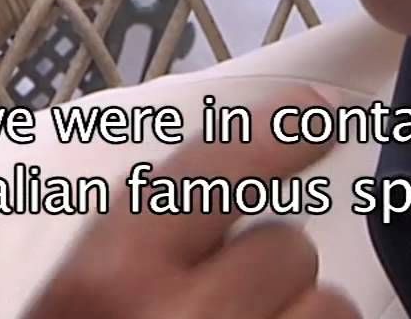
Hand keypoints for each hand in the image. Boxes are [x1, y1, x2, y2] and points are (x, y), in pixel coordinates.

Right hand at [22, 86, 359, 318]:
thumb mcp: (81, 298)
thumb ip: (143, 234)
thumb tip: (237, 155)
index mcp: (108, 281)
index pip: (216, 170)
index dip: (277, 132)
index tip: (319, 112)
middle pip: (290, 249)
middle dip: (268, 277)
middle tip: (219, 317)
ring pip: (330, 311)